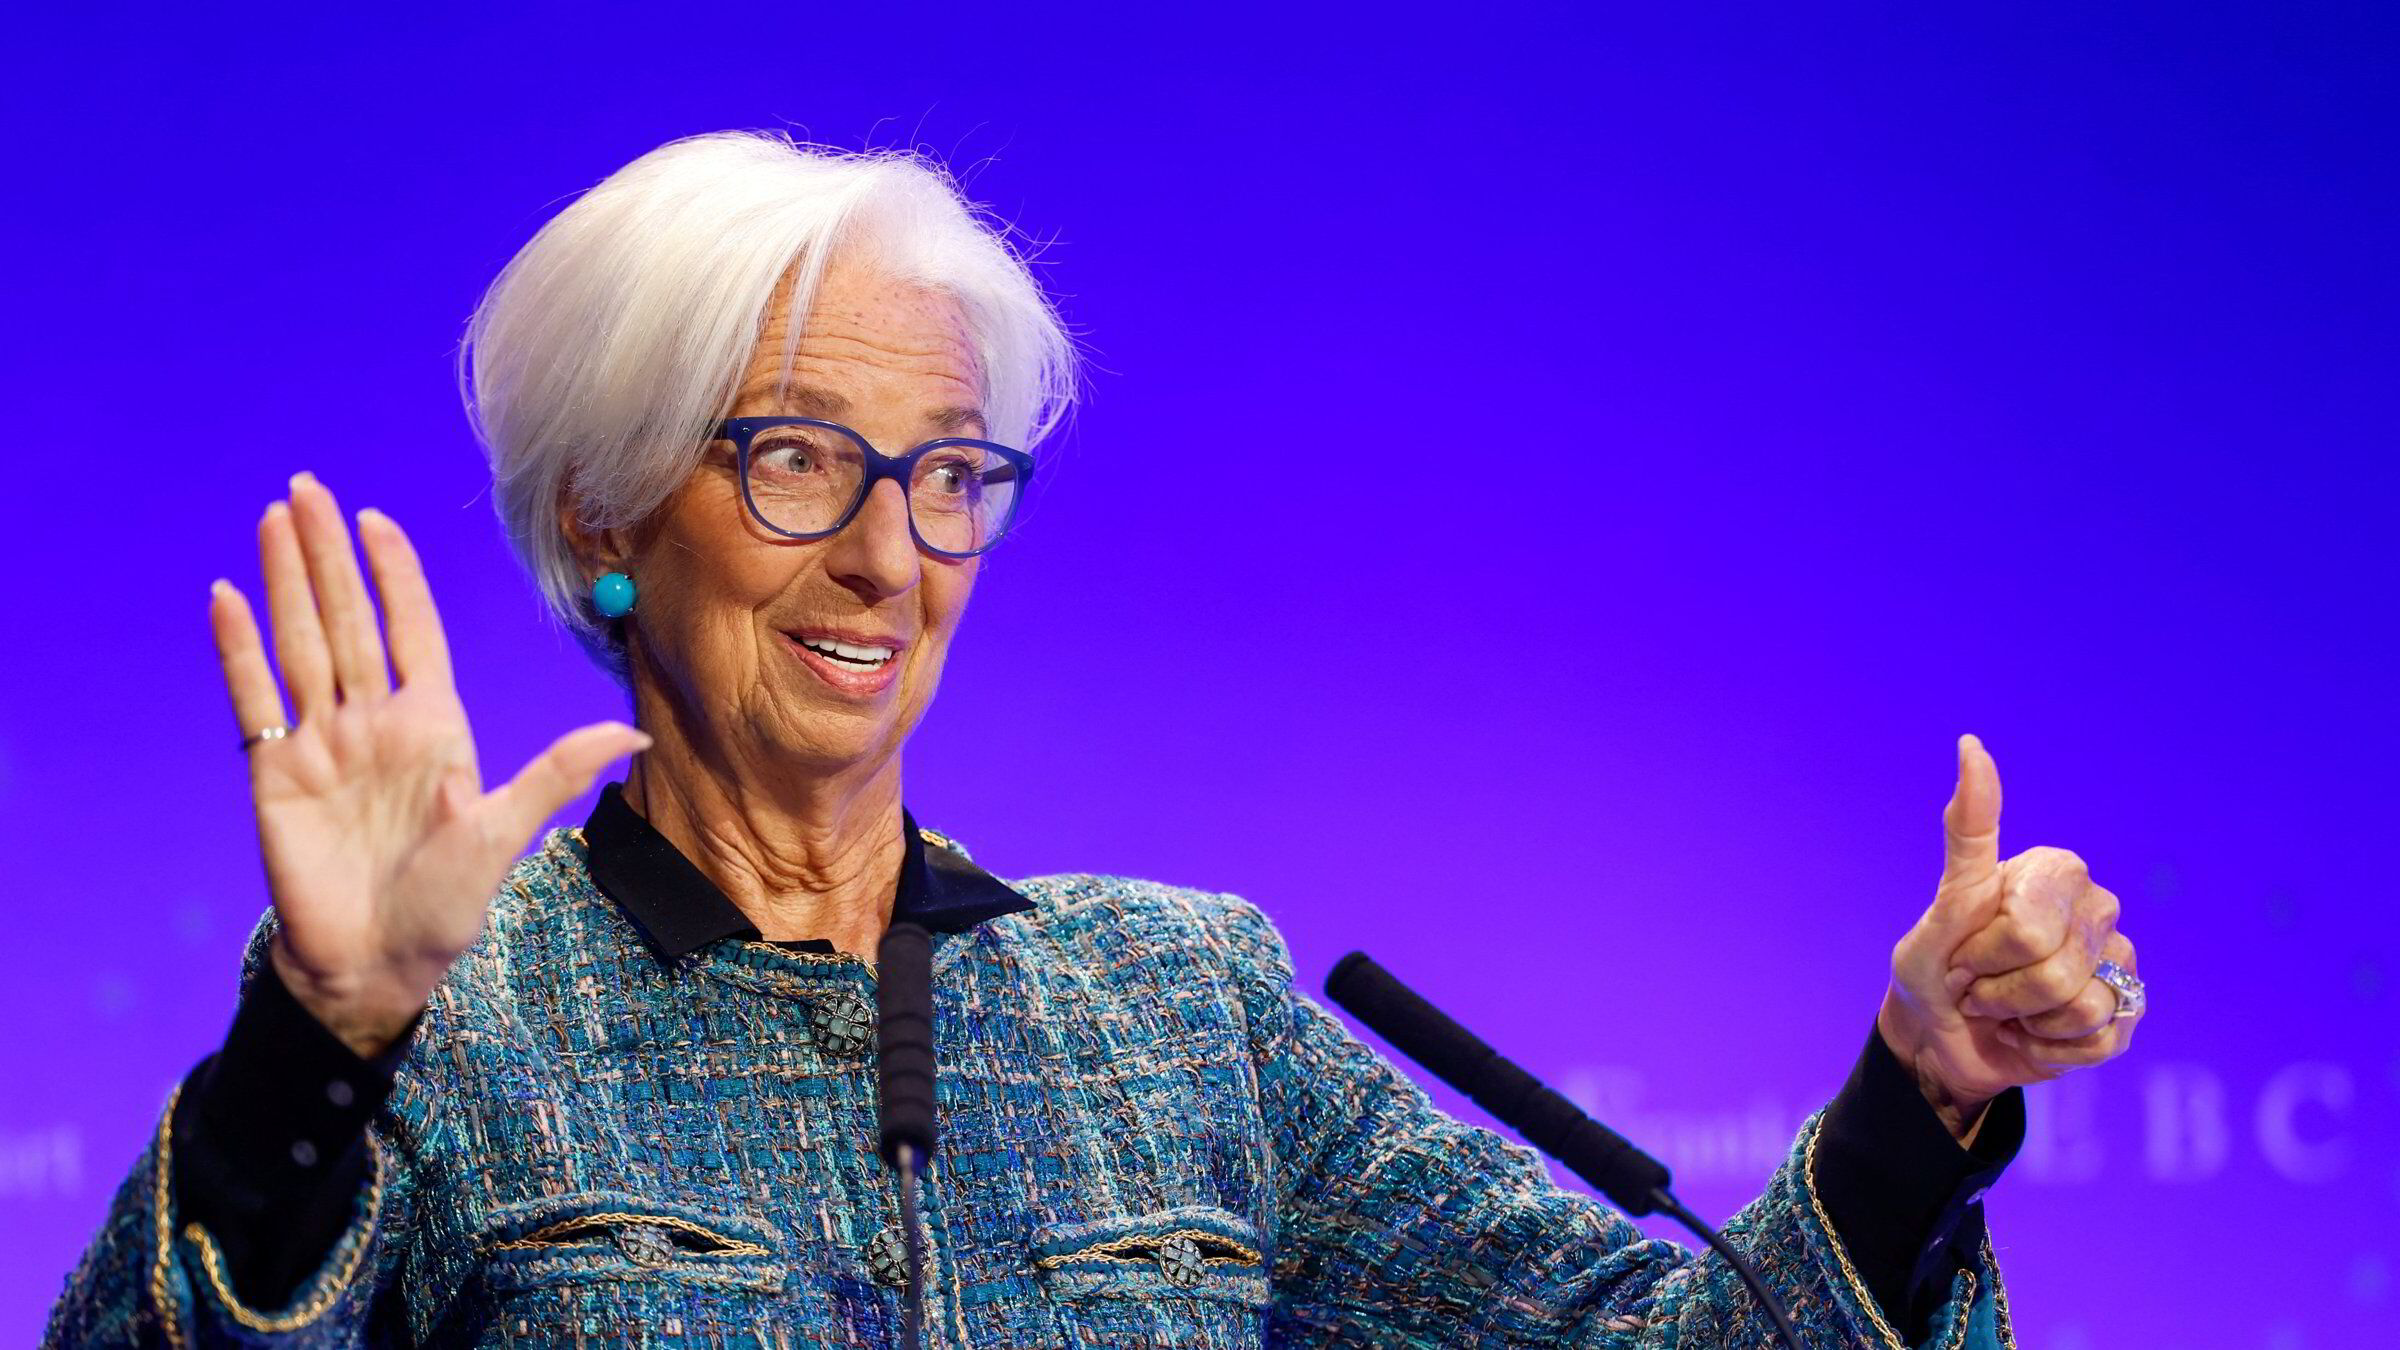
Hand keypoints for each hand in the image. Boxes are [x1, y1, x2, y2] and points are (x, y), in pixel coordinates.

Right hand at [209, 473, 647, 1055]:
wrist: (375, 965)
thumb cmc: (446, 906)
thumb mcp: (505, 834)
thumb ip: (556, 774)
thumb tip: (632, 736)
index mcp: (433, 725)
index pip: (412, 630)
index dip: (395, 574)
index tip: (376, 519)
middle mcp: (375, 721)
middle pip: (350, 618)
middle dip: (328, 554)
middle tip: (306, 487)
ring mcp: (322, 742)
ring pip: (302, 642)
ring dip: (286, 582)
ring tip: (272, 518)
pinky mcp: (275, 773)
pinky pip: (255, 698)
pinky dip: (239, 648)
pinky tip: (227, 595)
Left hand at [1879, 735, 2140, 1140]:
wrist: (1938, 1038)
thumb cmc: (1934, 966)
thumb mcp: (1945, 901)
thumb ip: (1968, 829)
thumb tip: (1970, 742)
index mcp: (2057, 872)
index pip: (2027, 930)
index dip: (1981, 955)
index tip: (1961, 950)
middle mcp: (2098, 908)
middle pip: (2053, 970)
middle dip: (1998, 991)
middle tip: (1978, 985)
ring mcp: (2118, 962)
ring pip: (2080, 1007)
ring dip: (2024, 1020)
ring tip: (2006, 1009)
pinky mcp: (2126, 1015)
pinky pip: (2099, 1040)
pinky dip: (2050, 1049)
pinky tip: (2034, 1034)